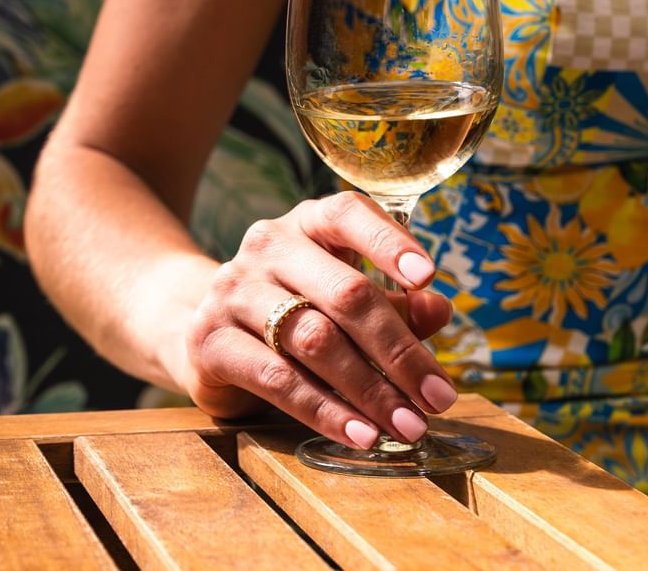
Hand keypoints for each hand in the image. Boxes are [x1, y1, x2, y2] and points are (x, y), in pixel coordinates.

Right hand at [183, 191, 455, 448]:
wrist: (209, 328)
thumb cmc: (295, 307)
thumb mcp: (344, 296)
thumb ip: (393, 302)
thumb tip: (438, 309)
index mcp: (308, 223)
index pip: (348, 214)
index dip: (389, 243)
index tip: (428, 278)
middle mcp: (268, 246)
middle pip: (345, 293)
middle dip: (399, 350)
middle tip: (439, 396)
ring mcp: (234, 290)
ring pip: (315, 340)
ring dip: (370, 389)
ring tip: (408, 424)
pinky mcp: (211, 340)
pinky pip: (278, 379)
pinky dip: (326, 412)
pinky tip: (360, 433)